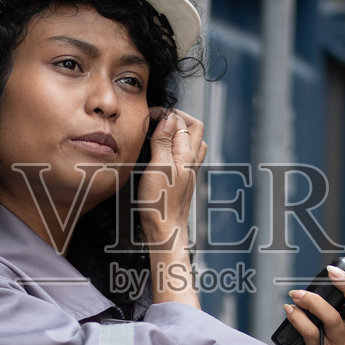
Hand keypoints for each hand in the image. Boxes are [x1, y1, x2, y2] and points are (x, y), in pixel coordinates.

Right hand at [133, 108, 206, 251]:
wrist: (166, 232)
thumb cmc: (161, 205)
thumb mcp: (159, 168)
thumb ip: (164, 142)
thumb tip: (170, 118)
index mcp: (187, 155)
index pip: (182, 122)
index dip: (166, 113)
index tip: (149, 113)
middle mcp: (192, 161)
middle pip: (195, 128)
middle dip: (178, 118)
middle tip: (158, 117)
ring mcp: (189, 171)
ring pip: (193, 142)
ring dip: (180, 131)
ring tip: (162, 129)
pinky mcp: (183, 180)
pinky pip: (186, 155)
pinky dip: (177, 146)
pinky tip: (165, 151)